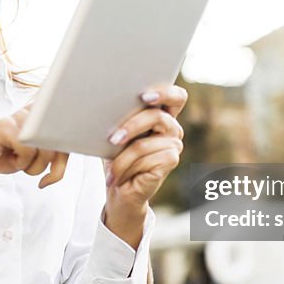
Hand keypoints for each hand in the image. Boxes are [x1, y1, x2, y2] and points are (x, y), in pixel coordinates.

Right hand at [0, 105, 68, 197]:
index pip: (69, 128)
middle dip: (53, 164)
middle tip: (40, 174)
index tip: (57, 168)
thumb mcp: (39, 159)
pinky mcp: (5, 126)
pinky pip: (27, 149)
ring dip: (35, 166)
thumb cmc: (8, 157)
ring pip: (44, 145)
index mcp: (42, 115)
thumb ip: (57, 152)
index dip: (67, 151)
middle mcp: (32, 111)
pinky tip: (12, 159)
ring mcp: (18, 117)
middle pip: (59, 139)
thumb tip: (73, 147)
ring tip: (22, 164)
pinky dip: (22, 162)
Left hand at [103, 85, 186, 247]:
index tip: (144, 96)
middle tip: (113, 138)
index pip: (176, 96)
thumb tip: (107, 104)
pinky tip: (117, 177)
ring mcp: (174, 145)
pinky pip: (145, 159)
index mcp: (162, 115)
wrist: (118, 190)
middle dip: (131, 126)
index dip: (164, 92)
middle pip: (157, 116)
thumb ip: (120, 118)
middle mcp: (172, 128)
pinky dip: (125, 168)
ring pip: (143, 144)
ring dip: (120, 158)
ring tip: (109, 169)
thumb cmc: (115, 158)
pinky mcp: (171, 161)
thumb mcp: (115, 134)